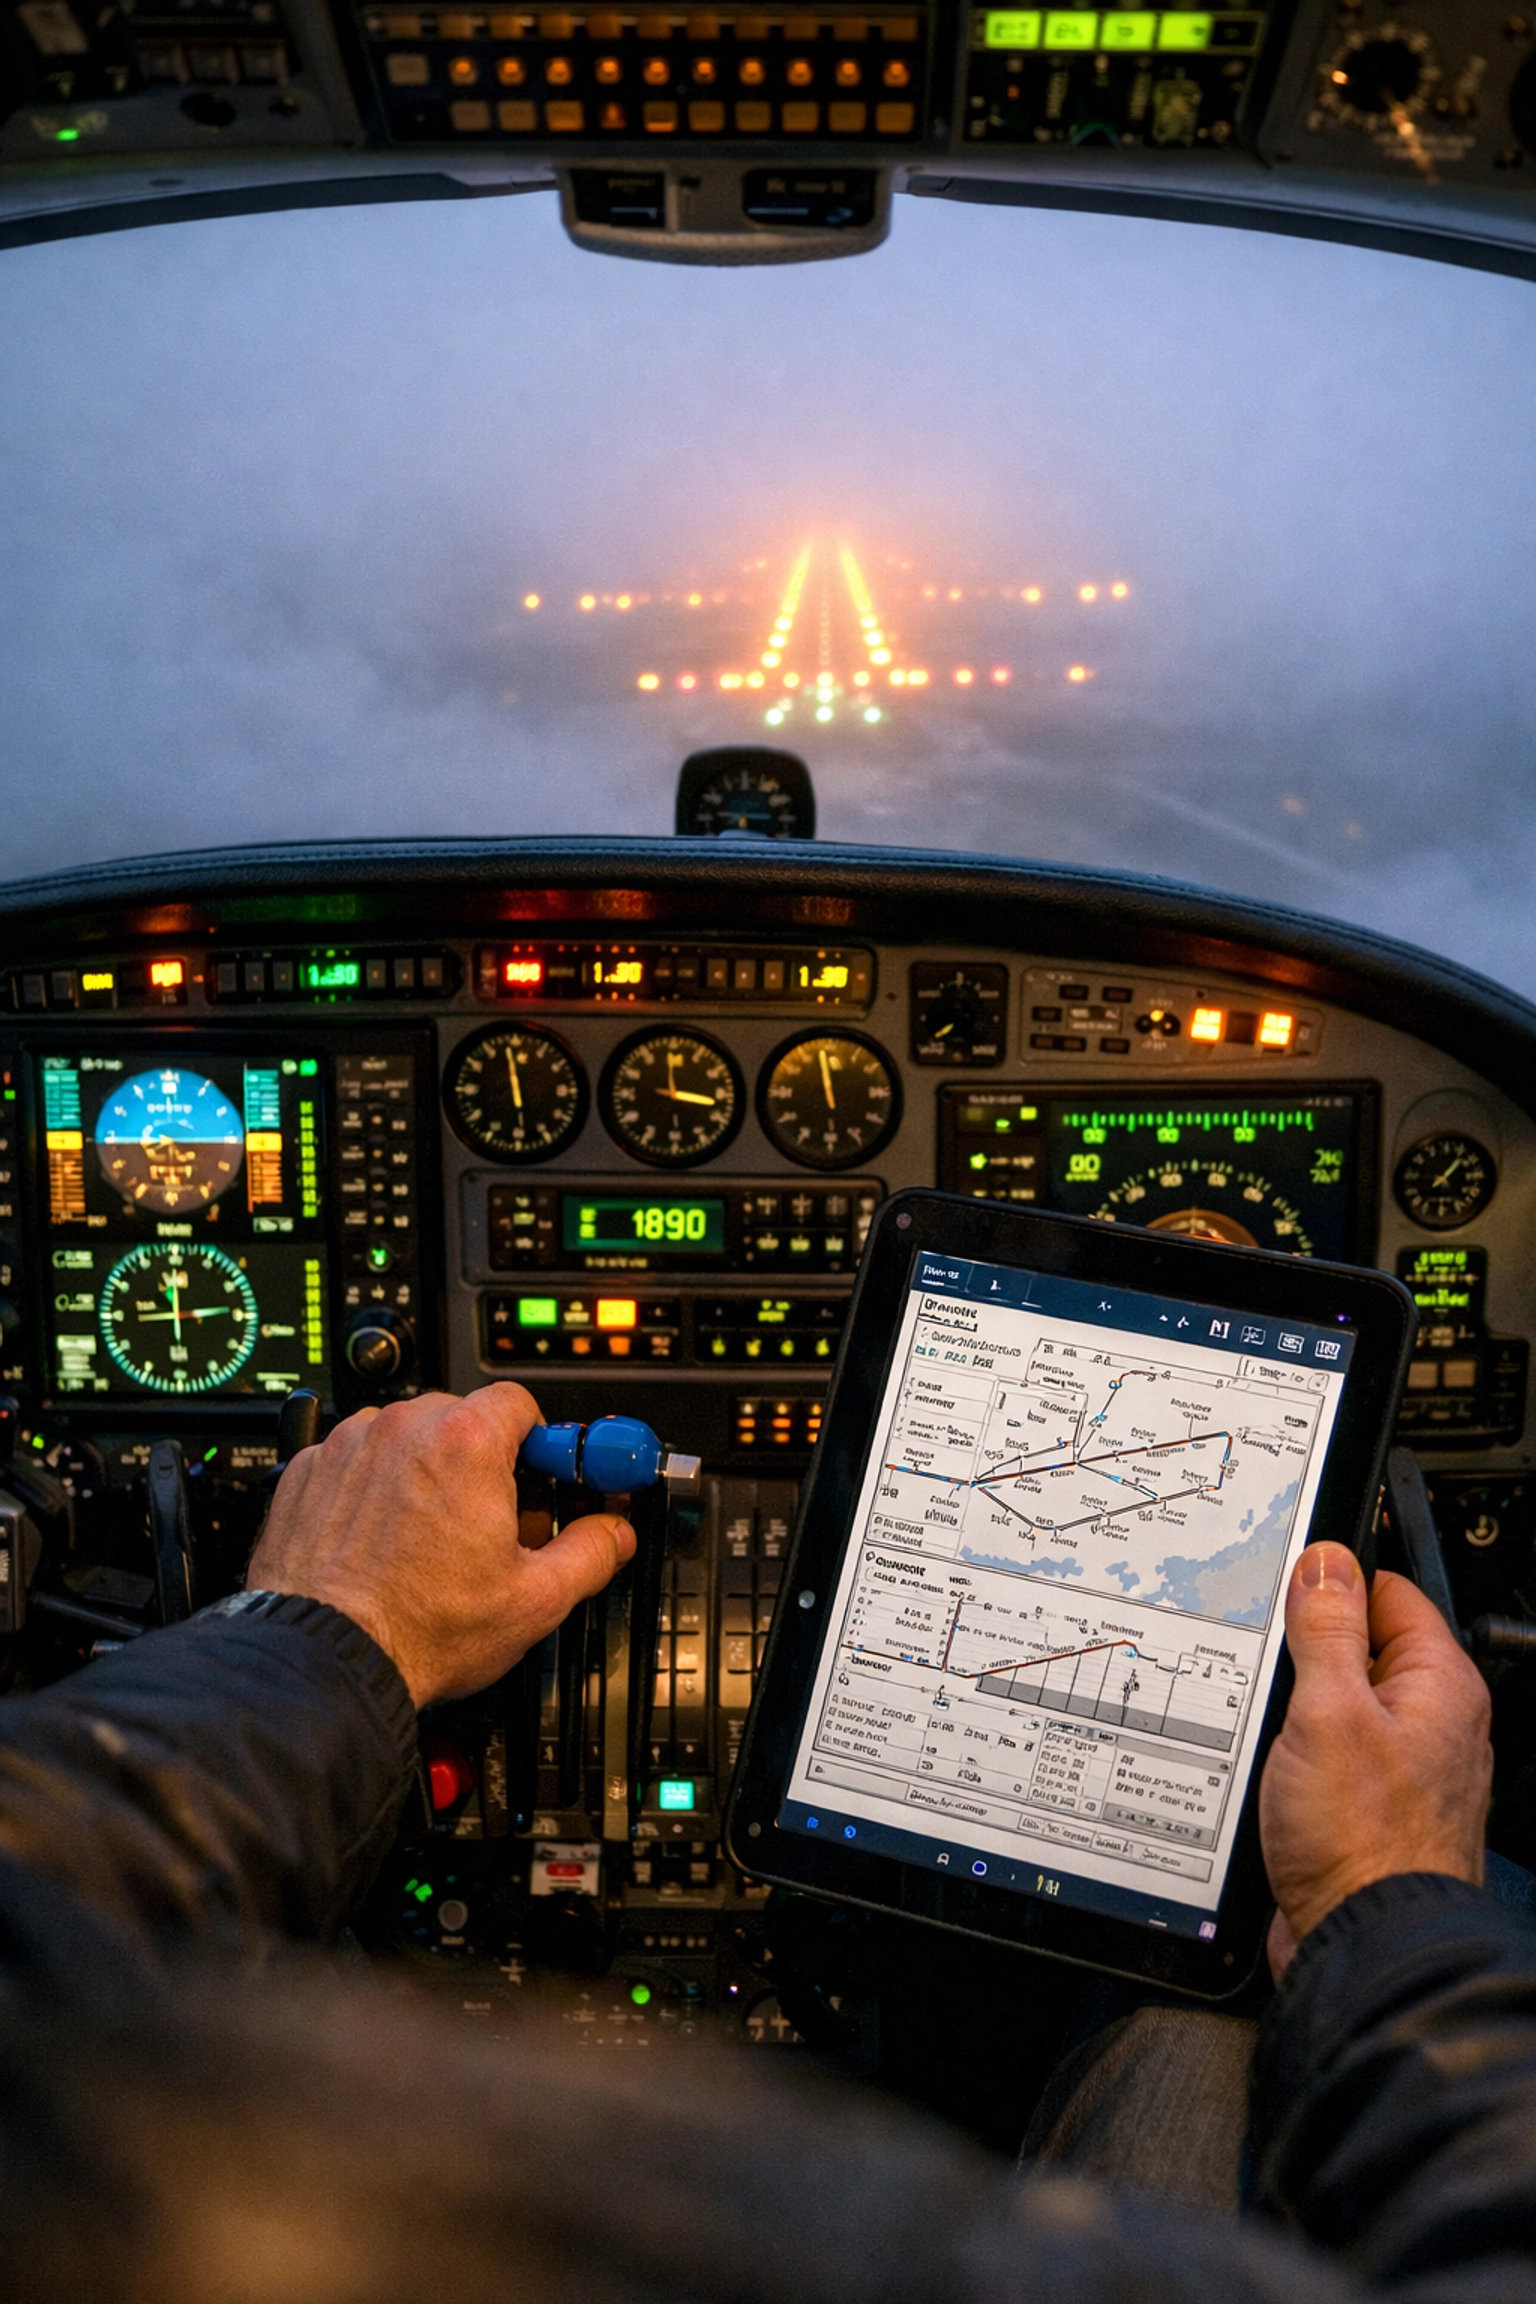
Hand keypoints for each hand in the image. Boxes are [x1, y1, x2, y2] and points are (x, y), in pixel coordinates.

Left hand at [247, 1383, 634, 1708]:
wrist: (325, 1660)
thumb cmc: (417, 1630)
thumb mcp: (535, 1599)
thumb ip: (590, 1553)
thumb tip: (612, 1535)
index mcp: (465, 1443)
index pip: (519, 1403)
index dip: (539, 1441)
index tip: (544, 1473)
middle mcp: (403, 1430)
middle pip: (462, 1418)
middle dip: (483, 1460)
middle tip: (492, 1518)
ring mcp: (348, 1447)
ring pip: (406, 1437)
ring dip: (425, 1470)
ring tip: (431, 1536)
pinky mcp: (307, 1473)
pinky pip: (356, 1460)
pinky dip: (373, 1488)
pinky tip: (384, 1539)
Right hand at [1260, 1543, 1491, 1980]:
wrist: (1362, 1946)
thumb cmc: (1363, 1842)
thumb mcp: (1328, 1711)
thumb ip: (1328, 1630)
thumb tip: (1327, 1562)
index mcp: (1439, 1686)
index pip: (1388, 1594)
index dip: (1332, 1584)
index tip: (1284, 1587)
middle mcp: (1430, 1725)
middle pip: (1358, 1650)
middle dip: (1304, 1651)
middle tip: (1263, 1661)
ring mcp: (1399, 1769)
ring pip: (1334, 1706)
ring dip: (1292, 1708)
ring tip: (1264, 1722)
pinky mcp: (1364, 1808)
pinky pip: (1325, 1756)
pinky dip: (1292, 1753)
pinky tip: (1265, 1766)